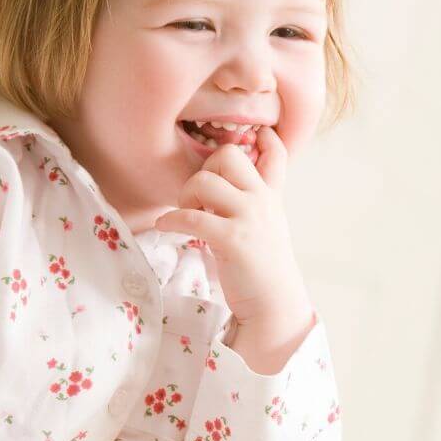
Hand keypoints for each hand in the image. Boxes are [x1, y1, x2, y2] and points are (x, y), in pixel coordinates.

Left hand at [154, 126, 309, 326]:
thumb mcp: (261, 228)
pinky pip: (191, 216)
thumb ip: (246, 205)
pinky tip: (165, 227)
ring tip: (185, 214)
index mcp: (270, 196)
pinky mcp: (233, 238)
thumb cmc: (260, 269)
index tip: (254, 134)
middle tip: (198, 198)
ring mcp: (249, 217)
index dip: (264, 139)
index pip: (275, 155)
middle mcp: (262, 200)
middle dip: (204, 169)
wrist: (274, 305)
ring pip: (204, 180)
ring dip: (185, 195)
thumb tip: (213, 189)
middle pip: (228, 155)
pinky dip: (170, 220)